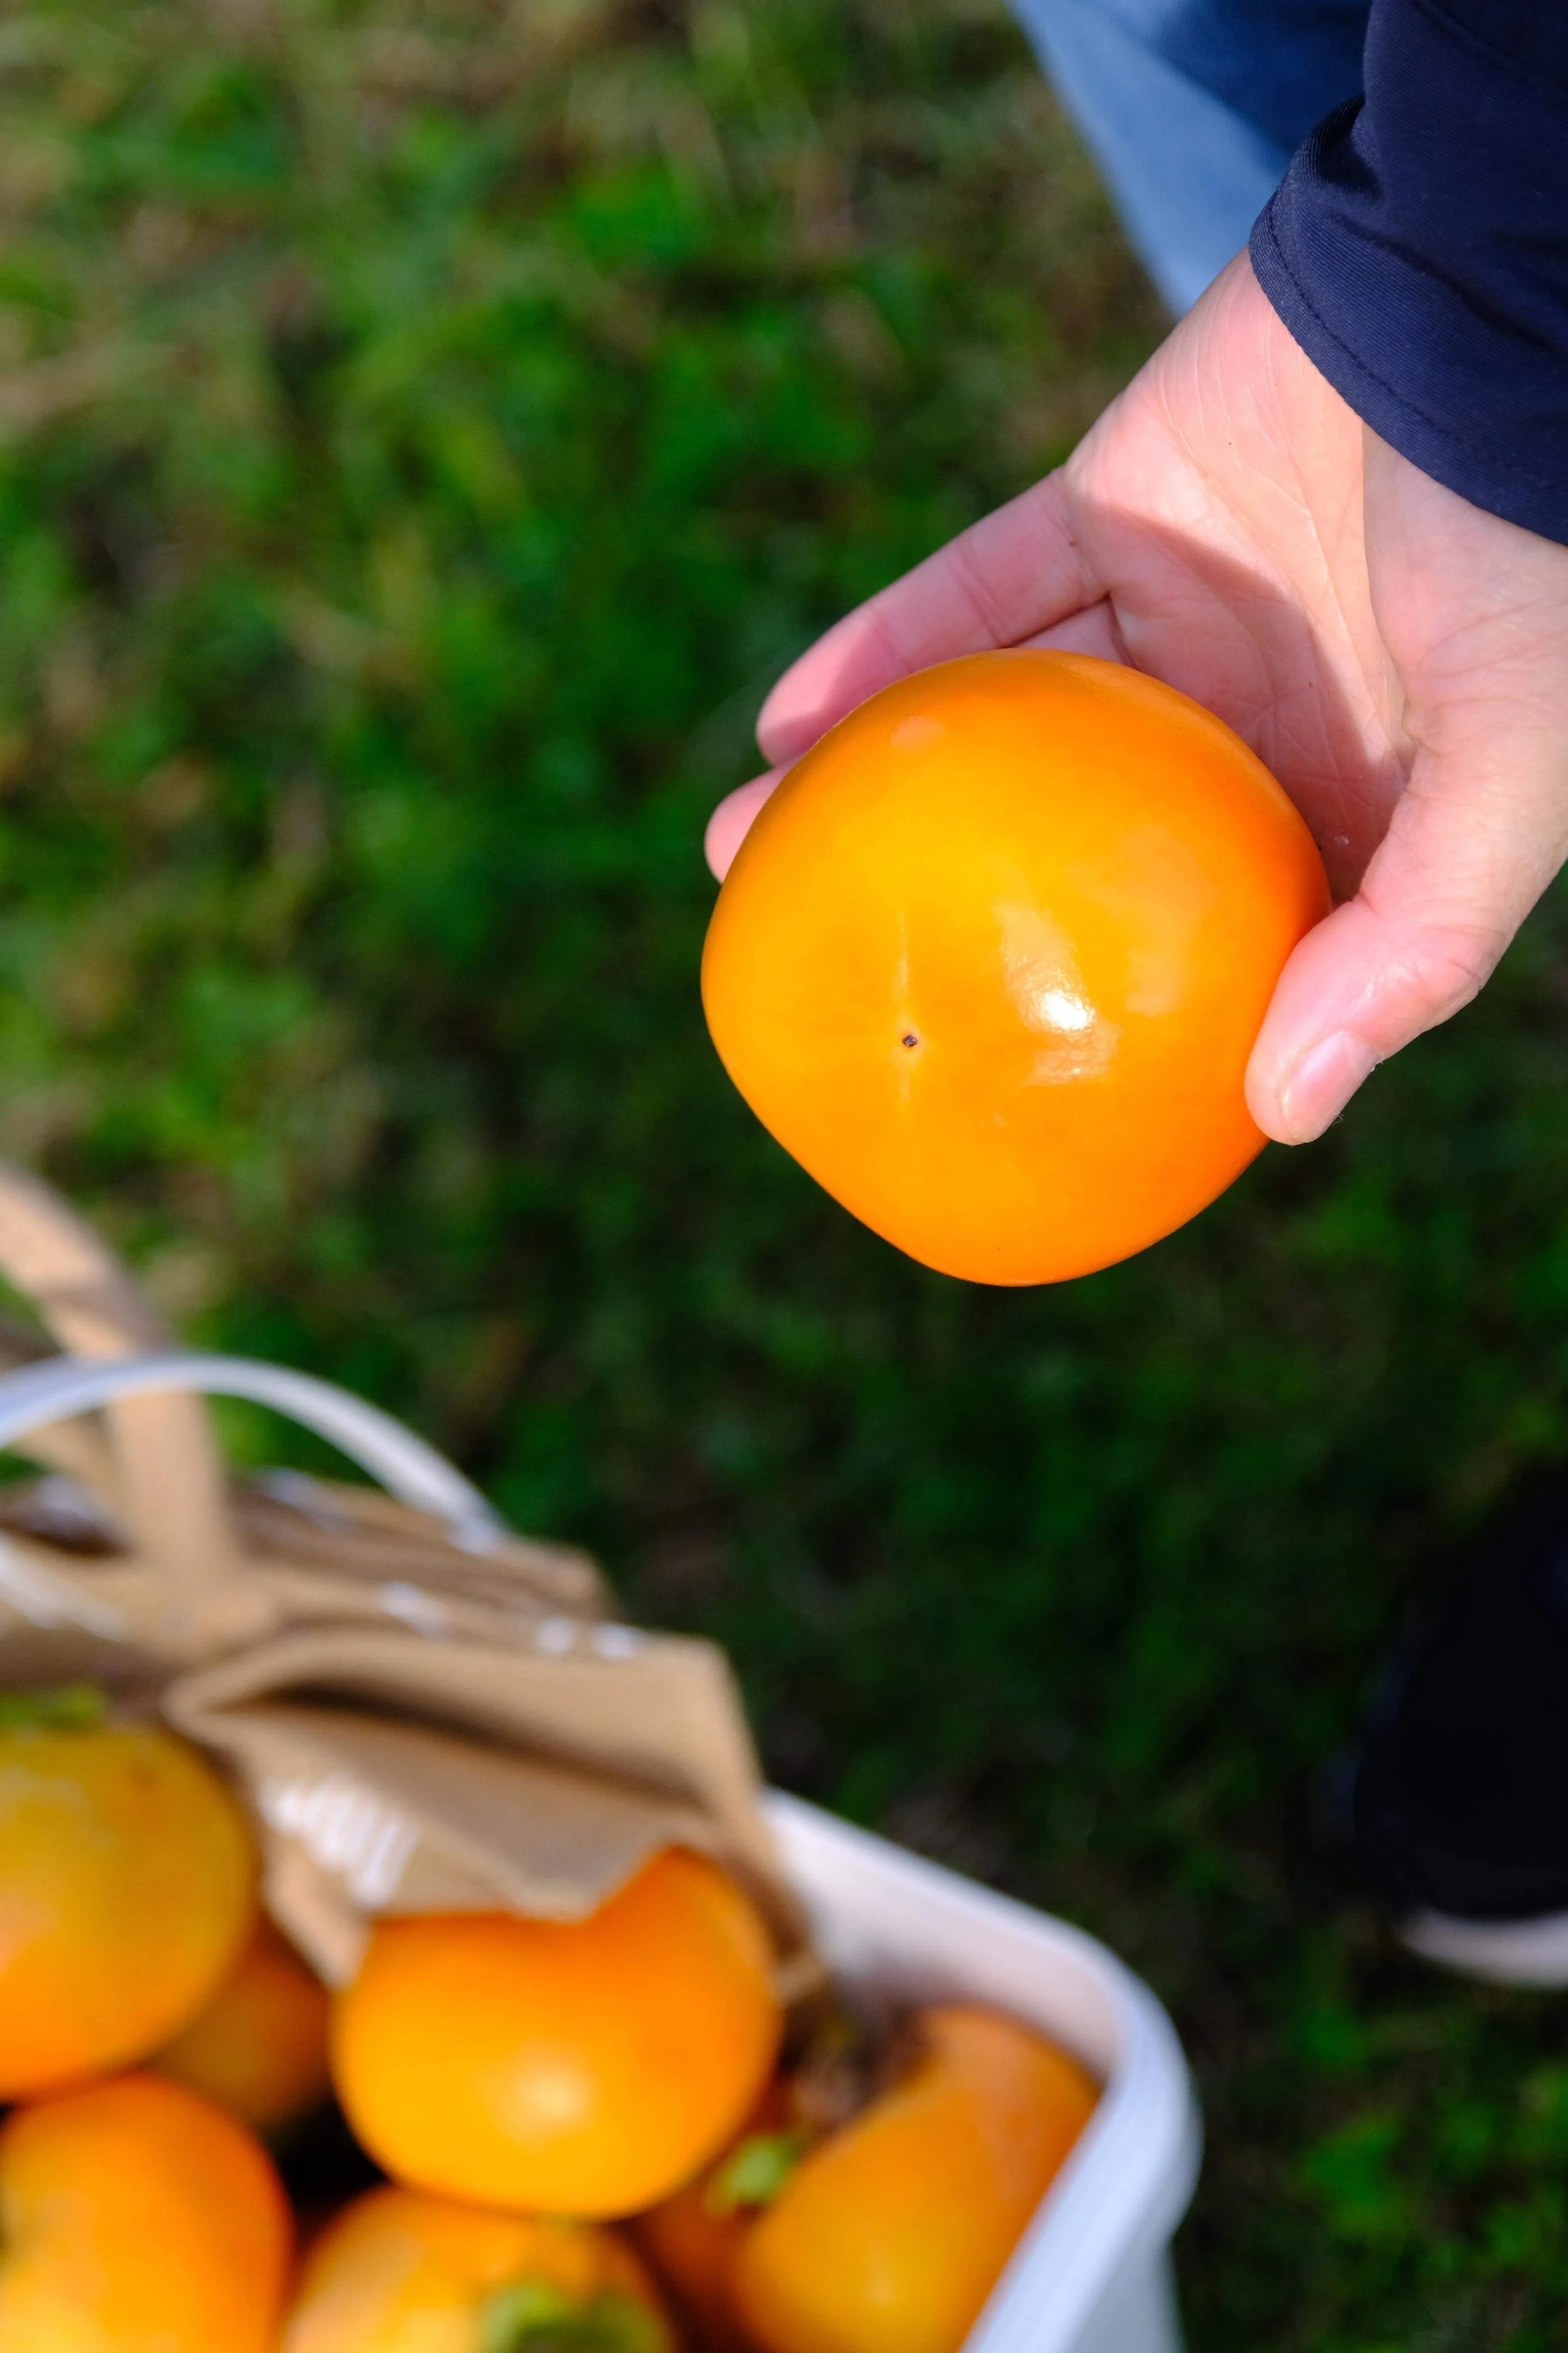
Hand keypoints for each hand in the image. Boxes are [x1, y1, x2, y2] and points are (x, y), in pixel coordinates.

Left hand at [707, 255, 1567, 1142]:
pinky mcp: (1111, 512)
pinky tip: (785, 725)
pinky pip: (974, 594)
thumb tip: (1285, 1115)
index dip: (1114, 1019)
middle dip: (952, 911)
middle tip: (831, 979)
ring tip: (749, 852)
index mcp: (1342, 807)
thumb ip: (1413, 940)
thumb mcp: (1514, 770)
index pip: (1210, 945)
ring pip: (1000, 722)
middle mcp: (1246, 728)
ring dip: (876, 783)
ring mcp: (1171, 620)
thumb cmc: (1533, 549)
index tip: (1006, 1094)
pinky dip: (883, 652)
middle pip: (1067, 846)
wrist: (1495, 301)